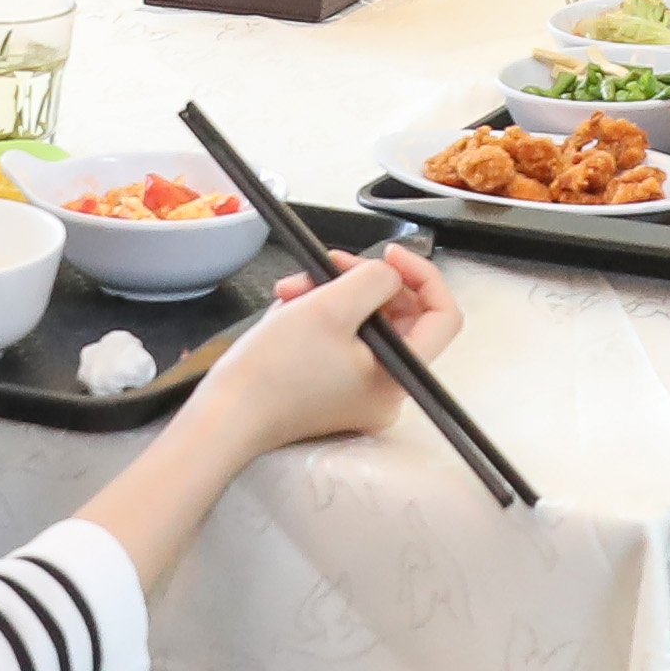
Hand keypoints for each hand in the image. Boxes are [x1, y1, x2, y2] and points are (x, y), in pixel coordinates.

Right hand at [195, 243, 465, 451]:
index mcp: (400, 377)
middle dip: (361, 281)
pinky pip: (344, 341)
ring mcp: (362, 394)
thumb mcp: (331, 307)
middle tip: (327, 262)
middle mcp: (389, 391)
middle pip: (399, 316)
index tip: (386, 255)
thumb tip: (390, 276)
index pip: (443, 317)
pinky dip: (321, 316)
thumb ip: (374, 280)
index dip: (422, 276)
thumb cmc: (278, 365)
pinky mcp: (335, 391)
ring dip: (332, 295)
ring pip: (366, 324)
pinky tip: (289, 307)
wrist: (226, 416)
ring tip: (291, 288)